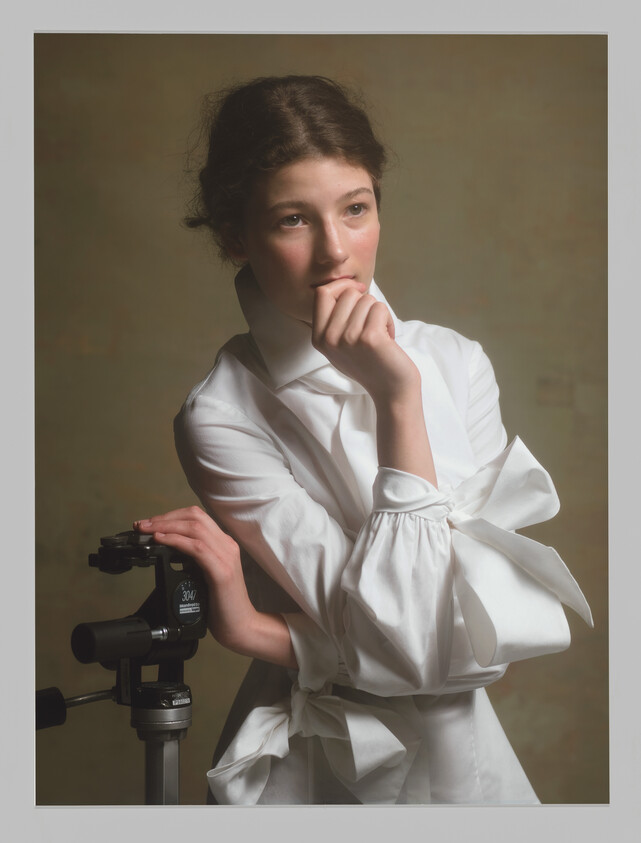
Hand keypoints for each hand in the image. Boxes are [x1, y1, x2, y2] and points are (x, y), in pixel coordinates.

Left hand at [134, 506, 255, 652]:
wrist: (242, 627)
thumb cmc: (222, 605)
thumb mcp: (206, 575)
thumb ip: (193, 560)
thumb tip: (168, 550)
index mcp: (223, 544)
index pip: (197, 517)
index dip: (171, 516)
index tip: (149, 524)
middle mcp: (227, 545)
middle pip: (194, 516)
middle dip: (164, 518)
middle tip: (142, 525)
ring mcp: (226, 557)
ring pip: (195, 528)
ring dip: (166, 526)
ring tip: (147, 531)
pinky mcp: (222, 572)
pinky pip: (197, 548)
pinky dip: (176, 541)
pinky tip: (162, 541)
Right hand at [311, 279, 420, 403]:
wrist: (390, 391)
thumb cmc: (370, 363)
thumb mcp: (340, 344)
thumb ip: (335, 318)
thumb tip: (345, 285)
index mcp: (318, 338)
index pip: (321, 293)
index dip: (342, 286)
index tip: (359, 292)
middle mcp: (329, 338)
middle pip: (348, 293)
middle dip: (365, 302)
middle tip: (371, 325)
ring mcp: (348, 338)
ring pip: (367, 299)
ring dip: (378, 313)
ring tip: (379, 335)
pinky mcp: (369, 338)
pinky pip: (380, 308)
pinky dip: (389, 320)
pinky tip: (388, 339)